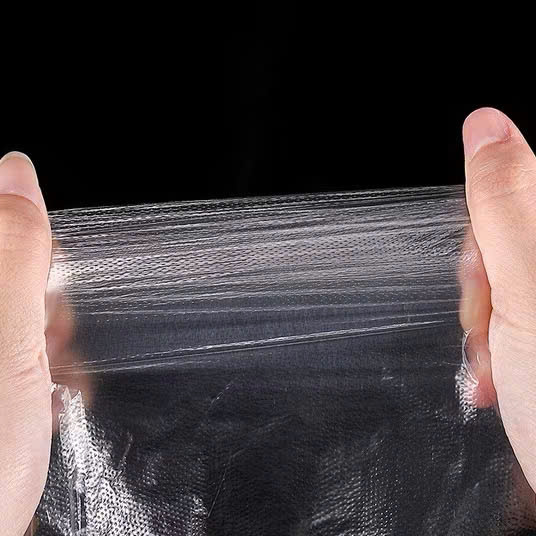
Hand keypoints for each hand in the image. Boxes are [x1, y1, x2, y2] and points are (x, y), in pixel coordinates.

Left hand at [0, 152, 51, 534]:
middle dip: (46, 317)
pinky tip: (51, 406)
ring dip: (54, 352)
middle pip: (15, 287)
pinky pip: (28, 362)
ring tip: (52, 392)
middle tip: (47, 356)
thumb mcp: (0, 343)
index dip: (38, 266)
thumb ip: (10, 254)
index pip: (5, 243)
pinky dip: (48, 378)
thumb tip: (16, 170)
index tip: (49, 306)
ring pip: (26, 327)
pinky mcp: (2, 390)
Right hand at [462, 108, 535, 492]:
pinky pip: (502, 319)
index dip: (483, 235)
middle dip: (481, 289)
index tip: (485, 278)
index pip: (515, 195)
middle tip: (492, 329)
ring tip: (493, 369)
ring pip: (498, 285)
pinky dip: (488, 348)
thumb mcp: (530, 288)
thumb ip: (506, 202)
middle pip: (505, 242)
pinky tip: (496, 378)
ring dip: (481, 327)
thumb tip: (485, 126)